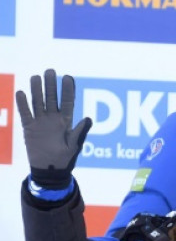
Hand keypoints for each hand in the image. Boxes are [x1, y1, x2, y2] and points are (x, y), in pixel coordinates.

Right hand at [16, 69, 91, 188]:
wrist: (49, 170)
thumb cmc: (65, 159)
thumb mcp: (74, 145)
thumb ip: (80, 132)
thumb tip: (89, 118)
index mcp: (67, 121)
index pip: (67, 102)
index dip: (68, 90)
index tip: (68, 77)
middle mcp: (53, 118)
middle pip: (52, 98)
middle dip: (51, 85)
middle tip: (50, 71)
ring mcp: (41, 122)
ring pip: (38, 102)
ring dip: (36, 90)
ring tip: (35, 77)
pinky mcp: (29, 127)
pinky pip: (25, 113)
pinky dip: (23, 104)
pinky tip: (21, 93)